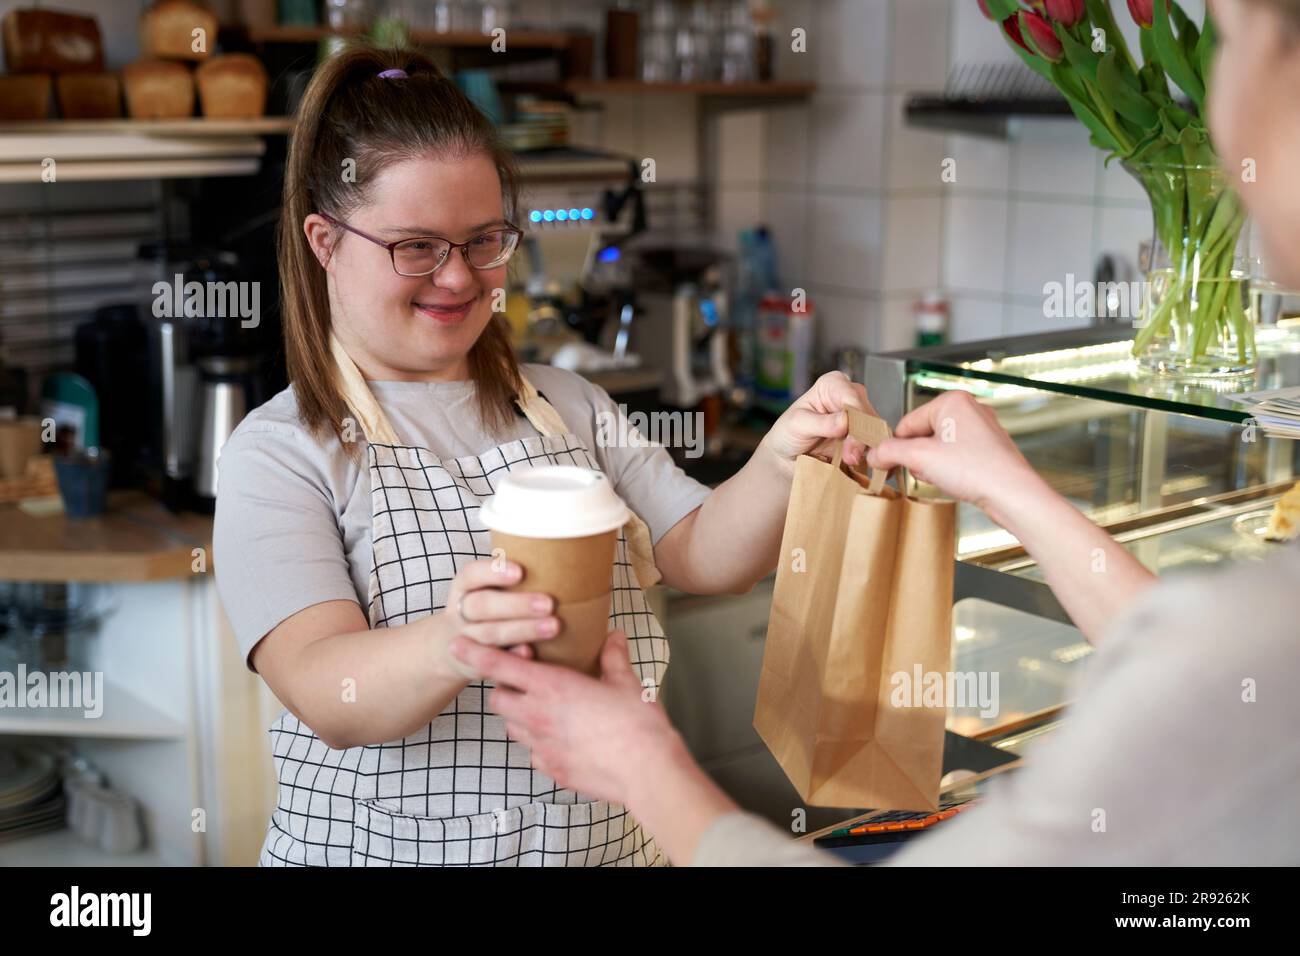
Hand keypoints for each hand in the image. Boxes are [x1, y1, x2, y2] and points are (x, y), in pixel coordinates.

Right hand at [432, 559, 558, 678]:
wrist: (451, 649)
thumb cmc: (487, 608)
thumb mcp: (487, 589)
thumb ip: (515, 577)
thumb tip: (564, 553)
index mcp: (464, 587)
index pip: (472, 574)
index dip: (493, 572)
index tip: (520, 571)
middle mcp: (460, 612)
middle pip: (482, 606)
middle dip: (516, 604)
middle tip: (549, 603)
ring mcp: (466, 640)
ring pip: (490, 634)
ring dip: (522, 630)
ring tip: (554, 626)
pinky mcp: (474, 664)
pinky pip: (492, 662)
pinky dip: (513, 657)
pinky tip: (532, 653)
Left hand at [448, 629, 680, 806]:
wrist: (646, 772)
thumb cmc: (637, 724)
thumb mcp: (626, 682)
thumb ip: (613, 657)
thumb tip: (613, 637)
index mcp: (553, 687)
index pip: (501, 665)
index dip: (476, 652)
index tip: (458, 643)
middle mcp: (538, 716)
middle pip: (498, 698)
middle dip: (503, 686)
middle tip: (524, 679)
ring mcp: (542, 747)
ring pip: (512, 727)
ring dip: (519, 715)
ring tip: (543, 708)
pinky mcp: (551, 769)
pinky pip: (532, 753)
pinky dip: (538, 743)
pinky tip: (561, 738)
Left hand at [759, 371, 877, 478]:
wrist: (788, 456)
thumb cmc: (789, 433)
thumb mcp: (797, 424)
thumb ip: (821, 422)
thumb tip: (845, 421)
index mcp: (833, 384)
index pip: (852, 398)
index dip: (855, 419)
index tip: (849, 441)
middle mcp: (850, 395)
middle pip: (867, 414)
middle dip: (860, 436)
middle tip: (850, 457)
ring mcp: (859, 416)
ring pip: (874, 429)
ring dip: (865, 447)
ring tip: (850, 461)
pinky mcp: (863, 434)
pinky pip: (873, 443)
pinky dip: (867, 453)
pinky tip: (856, 462)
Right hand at [865, 389, 1045, 522]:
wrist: (1012, 494)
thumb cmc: (976, 469)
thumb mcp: (919, 459)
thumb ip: (890, 452)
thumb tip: (873, 454)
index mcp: (952, 401)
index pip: (907, 423)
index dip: (896, 447)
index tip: (888, 464)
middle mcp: (969, 409)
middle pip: (923, 433)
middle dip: (918, 457)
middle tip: (926, 472)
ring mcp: (982, 428)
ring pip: (939, 446)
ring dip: (932, 465)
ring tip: (944, 477)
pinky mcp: (989, 447)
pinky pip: (957, 455)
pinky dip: (950, 468)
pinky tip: (956, 480)